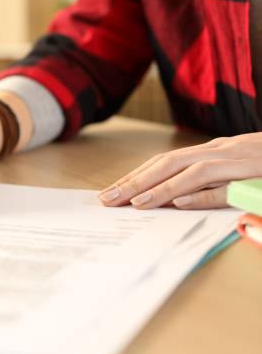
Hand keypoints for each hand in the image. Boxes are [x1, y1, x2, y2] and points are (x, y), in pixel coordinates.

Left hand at [97, 133, 261, 209]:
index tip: (109, 192)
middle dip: (134, 181)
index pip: (163, 163)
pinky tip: (178, 200)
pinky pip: (224, 182)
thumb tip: (175, 200)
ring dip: (159, 187)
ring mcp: (235, 158)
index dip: (135, 176)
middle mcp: (217, 151)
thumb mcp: (233, 173)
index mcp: (209, 152)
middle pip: (166, 163)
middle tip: (106, 199)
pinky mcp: (253, 170)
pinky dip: (201, 191)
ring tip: (133, 202)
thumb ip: (207, 185)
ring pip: (189, 171)